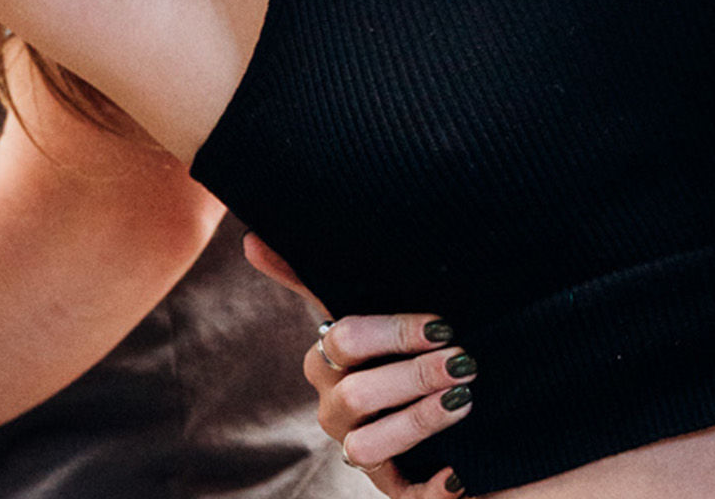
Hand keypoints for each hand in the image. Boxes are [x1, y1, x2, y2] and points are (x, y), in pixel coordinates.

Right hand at [240, 242, 468, 497]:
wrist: (441, 406)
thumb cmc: (396, 348)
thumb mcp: (363, 308)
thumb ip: (308, 277)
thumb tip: (250, 240)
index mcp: (325, 363)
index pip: (346, 341)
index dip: (393, 332)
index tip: (441, 324)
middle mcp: (334, 411)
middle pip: (357, 394)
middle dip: (412, 375)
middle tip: (464, 361)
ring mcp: (360, 452)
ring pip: (366, 448)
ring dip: (418, 422)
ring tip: (464, 399)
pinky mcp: (395, 489)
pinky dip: (431, 488)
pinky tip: (457, 470)